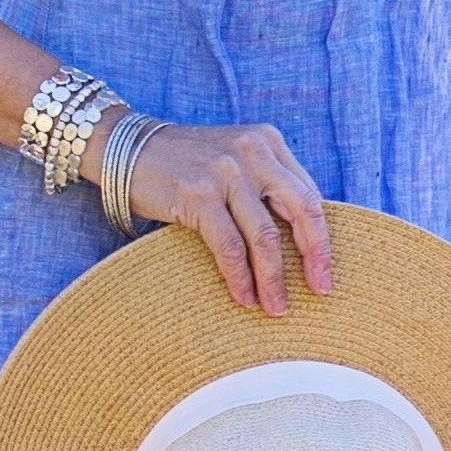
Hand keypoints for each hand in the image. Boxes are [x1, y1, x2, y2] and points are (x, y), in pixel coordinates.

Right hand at [115, 122, 335, 313]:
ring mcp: (225, 172)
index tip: (326, 271)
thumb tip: (301, 242)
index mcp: (268, 143)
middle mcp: (253, 153)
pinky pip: (229, 245)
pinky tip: (244, 296)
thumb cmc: (186, 164)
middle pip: (301, 211)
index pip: (309, 195)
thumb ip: (265, 186)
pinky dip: (240, 276)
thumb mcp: (234, 160)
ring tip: (276, 307)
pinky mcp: (197, 194)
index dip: (321, 237)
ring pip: (264, 236)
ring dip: (273, 278)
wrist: (124, 147)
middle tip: (320, 290)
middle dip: (315, 256)